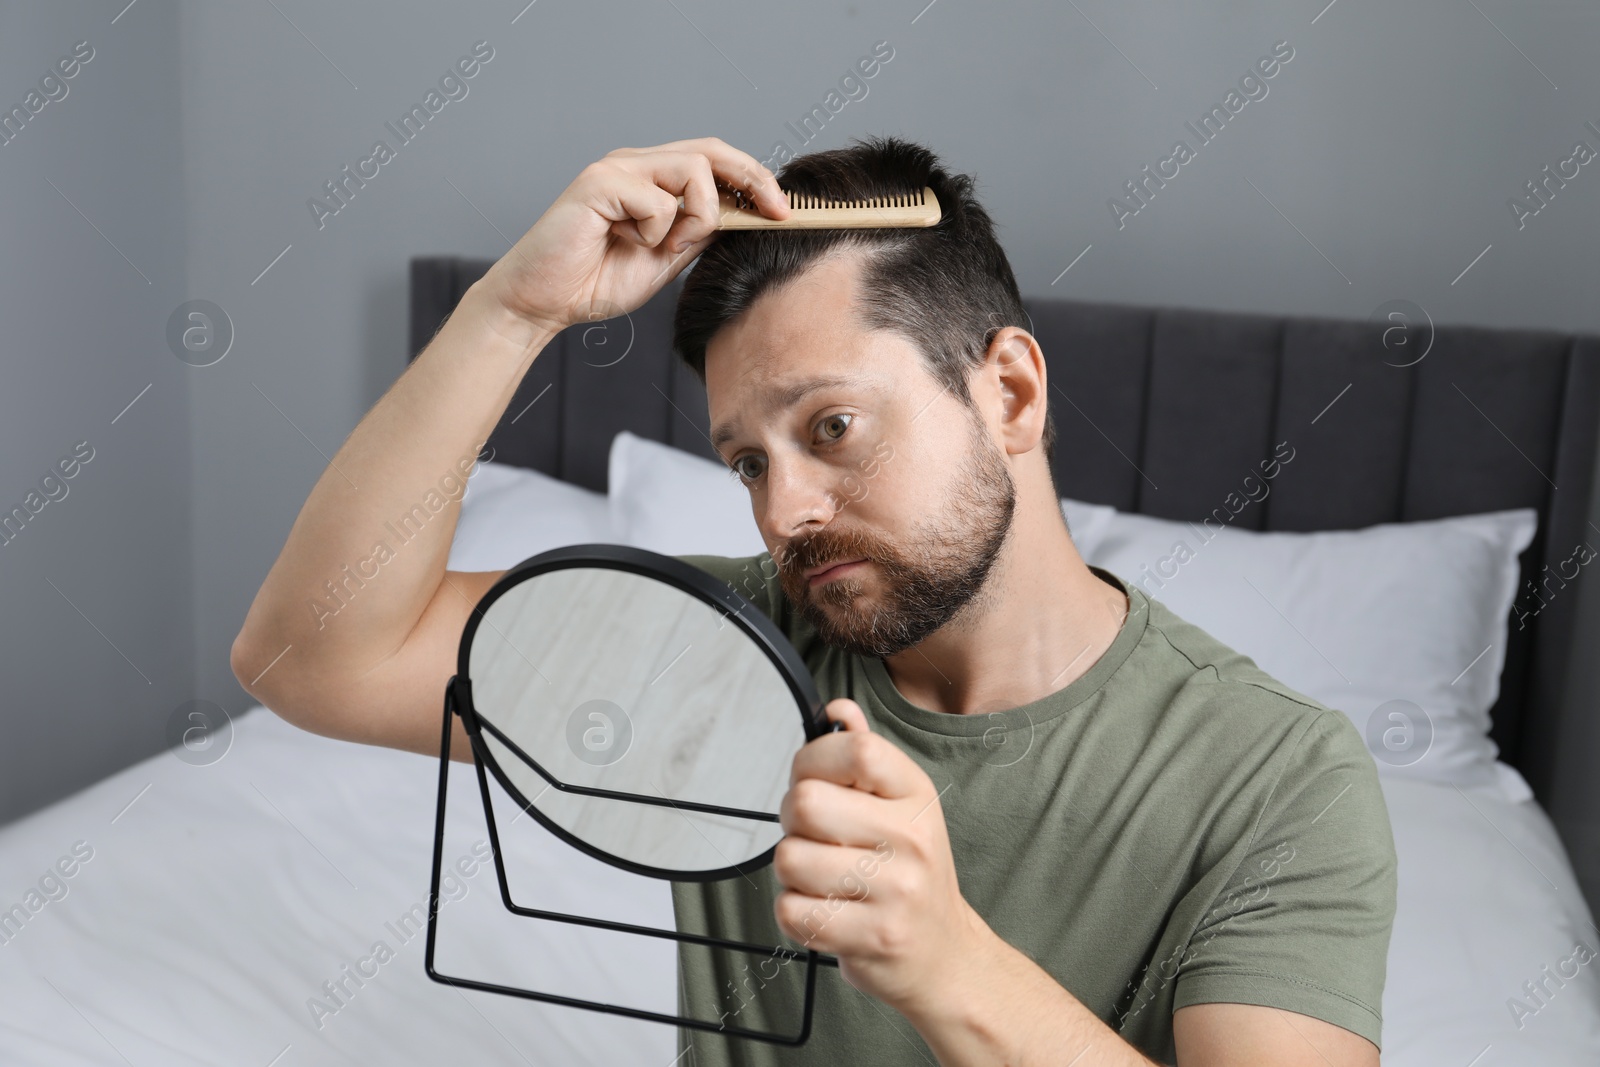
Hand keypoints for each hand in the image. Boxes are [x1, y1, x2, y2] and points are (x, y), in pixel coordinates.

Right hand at [474, 137, 790, 343]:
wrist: (542, 302)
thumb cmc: (593, 281)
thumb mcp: (664, 259)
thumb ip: (696, 234)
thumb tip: (741, 217)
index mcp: (650, 179)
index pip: (713, 161)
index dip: (753, 179)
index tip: (784, 210)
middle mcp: (635, 164)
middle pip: (711, 150)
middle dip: (753, 179)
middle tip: (778, 212)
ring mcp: (617, 169)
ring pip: (692, 171)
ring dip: (694, 218)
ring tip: (660, 246)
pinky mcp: (599, 183)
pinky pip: (658, 200)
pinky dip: (654, 231)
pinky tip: (623, 243)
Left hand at [772, 698, 990, 1015]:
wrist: (945, 956)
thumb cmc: (911, 875)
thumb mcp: (902, 807)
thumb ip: (866, 755)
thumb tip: (839, 709)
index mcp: (916, 796)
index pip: (855, 749)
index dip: (813, 758)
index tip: (811, 777)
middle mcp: (912, 839)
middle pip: (806, 803)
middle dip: (792, 819)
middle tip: (813, 836)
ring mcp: (895, 891)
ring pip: (790, 858)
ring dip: (792, 871)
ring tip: (823, 878)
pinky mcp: (872, 936)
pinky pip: (792, 911)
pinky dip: (795, 913)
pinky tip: (825, 910)